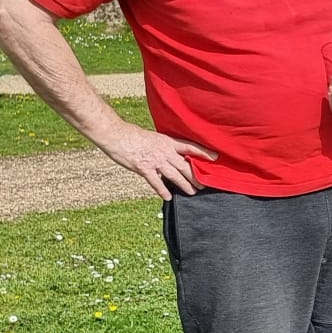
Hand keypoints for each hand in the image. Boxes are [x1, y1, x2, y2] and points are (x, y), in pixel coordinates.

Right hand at [92, 121, 215, 200]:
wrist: (116, 135)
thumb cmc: (132, 135)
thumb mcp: (153, 137)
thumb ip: (163, 146)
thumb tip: (169, 152)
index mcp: (167, 142)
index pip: (190, 147)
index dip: (203, 152)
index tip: (215, 157)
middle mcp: (164, 152)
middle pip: (185, 165)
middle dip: (195, 176)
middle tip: (204, 184)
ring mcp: (155, 161)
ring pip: (174, 175)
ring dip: (184, 185)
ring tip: (192, 192)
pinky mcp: (144, 168)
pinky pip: (156, 181)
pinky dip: (162, 190)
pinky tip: (168, 197)